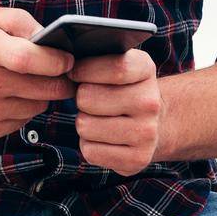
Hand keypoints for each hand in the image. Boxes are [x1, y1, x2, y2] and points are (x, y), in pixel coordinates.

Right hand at [0, 6, 76, 141]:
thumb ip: (19, 21)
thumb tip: (49, 39)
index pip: (29, 59)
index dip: (57, 61)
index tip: (67, 60)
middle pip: (45, 89)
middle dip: (59, 80)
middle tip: (59, 72)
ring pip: (39, 107)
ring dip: (40, 95)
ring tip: (24, 82)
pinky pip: (23, 122)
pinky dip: (22, 109)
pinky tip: (8, 97)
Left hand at [70, 49, 163, 175]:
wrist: (153, 123)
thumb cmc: (119, 88)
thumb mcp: (113, 63)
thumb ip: (92, 56)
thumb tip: (64, 62)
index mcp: (145, 70)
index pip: (114, 68)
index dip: (84, 69)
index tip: (75, 72)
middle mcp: (151, 102)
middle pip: (87, 98)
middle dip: (81, 98)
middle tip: (92, 100)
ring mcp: (147, 133)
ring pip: (85, 125)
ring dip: (84, 123)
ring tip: (98, 118)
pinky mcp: (137, 159)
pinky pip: (90, 151)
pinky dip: (89, 145)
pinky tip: (103, 138)